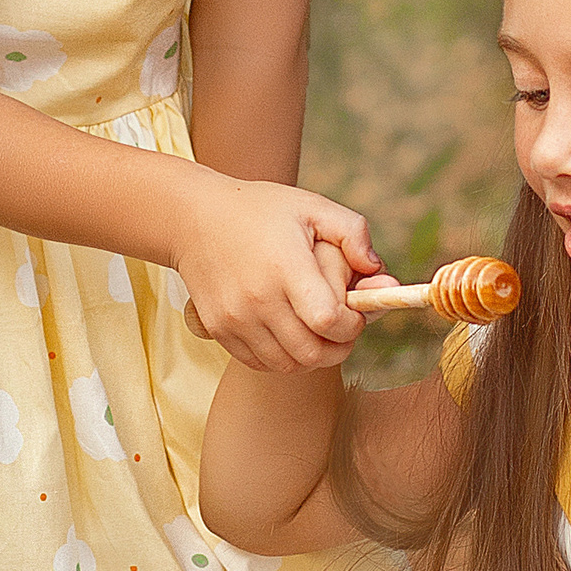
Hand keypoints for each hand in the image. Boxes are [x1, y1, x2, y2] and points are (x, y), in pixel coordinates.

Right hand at [174, 175, 378, 371]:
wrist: (193, 217)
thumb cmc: (261, 209)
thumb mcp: (312, 206)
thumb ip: (353, 233)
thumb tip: (377, 272)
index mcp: (285, 266)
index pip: (329, 320)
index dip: (352, 326)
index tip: (355, 314)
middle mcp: (257, 298)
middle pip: (313, 352)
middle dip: (340, 347)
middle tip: (344, 329)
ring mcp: (235, 318)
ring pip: (289, 365)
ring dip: (313, 357)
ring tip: (319, 333)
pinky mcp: (219, 329)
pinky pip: (261, 363)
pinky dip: (283, 358)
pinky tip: (290, 335)